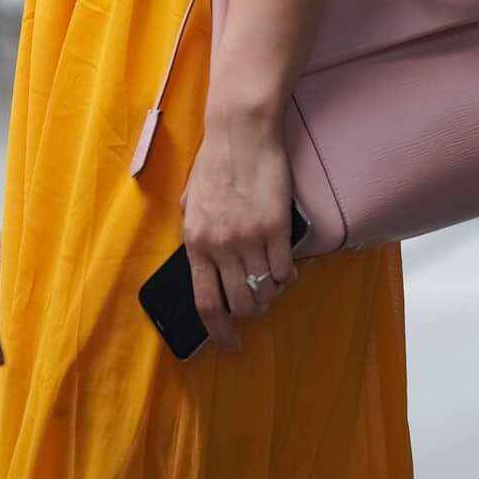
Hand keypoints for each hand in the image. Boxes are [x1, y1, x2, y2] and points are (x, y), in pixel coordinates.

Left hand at [181, 118, 298, 355]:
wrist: (240, 134)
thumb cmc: (215, 165)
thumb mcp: (192, 204)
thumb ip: (198, 236)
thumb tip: (206, 267)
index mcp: (195, 242)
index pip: (205, 302)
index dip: (218, 330)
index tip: (229, 343)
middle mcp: (220, 246)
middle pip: (239, 304)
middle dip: (250, 314)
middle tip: (257, 309)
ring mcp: (249, 238)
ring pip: (264, 289)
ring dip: (270, 294)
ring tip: (272, 286)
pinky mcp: (275, 227)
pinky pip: (284, 269)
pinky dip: (286, 277)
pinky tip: (285, 269)